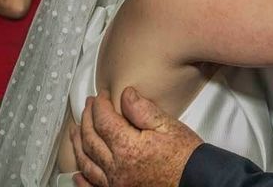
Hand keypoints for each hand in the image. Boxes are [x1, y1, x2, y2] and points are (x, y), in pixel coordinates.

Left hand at [71, 88, 202, 186]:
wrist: (196, 180)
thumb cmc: (185, 156)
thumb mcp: (168, 125)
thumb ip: (143, 110)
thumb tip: (126, 95)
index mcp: (129, 147)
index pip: (104, 120)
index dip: (101, 104)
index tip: (103, 95)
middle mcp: (117, 167)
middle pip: (91, 139)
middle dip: (87, 118)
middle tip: (89, 105)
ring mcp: (116, 182)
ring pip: (87, 161)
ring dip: (78, 143)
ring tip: (76, 130)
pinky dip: (82, 178)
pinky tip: (78, 172)